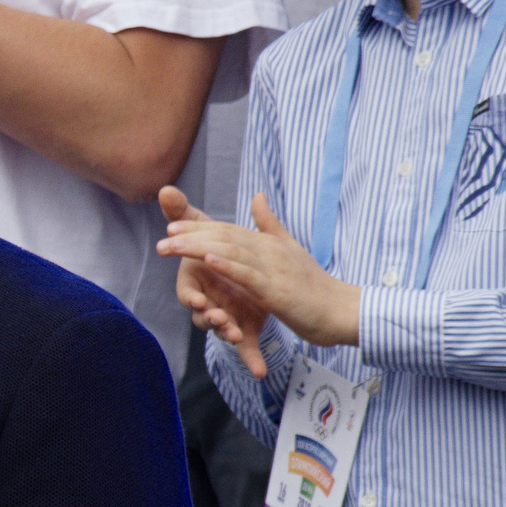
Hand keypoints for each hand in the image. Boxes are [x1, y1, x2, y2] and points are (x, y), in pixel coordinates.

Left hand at [157, 189, 359, 374]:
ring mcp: (273, 269)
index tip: (172, 226)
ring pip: (230, 252)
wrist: (342, 310)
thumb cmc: (314, 285)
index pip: (228, 230)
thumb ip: (270, 224)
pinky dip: (227, 266)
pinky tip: (206, 261)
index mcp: (269, 243)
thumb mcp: (290, 250)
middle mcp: (269, 250)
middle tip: (163, 238)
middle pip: (224, 237)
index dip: (199, 227)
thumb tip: (257, 196)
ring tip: (172, 245)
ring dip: (199, 248)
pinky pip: (248, 275)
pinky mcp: (276, 291)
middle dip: (191, 236)